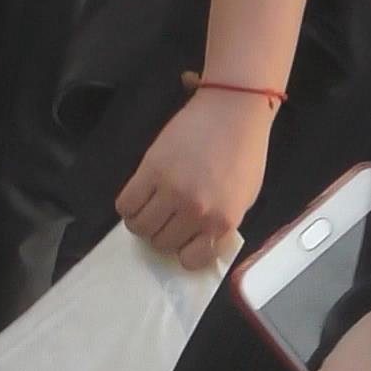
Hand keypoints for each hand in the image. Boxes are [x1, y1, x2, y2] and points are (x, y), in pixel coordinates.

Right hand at [116, 92, 272, 269]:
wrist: (233, 111)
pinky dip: (127, 207)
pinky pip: (126, 204)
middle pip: (161, 242)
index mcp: (222, 222)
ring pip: (140, 227)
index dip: (182, 250)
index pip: (190, 259)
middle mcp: (196, 211)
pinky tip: (137, 197)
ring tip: (148, 209)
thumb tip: (199, 242)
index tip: (180, 239)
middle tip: (163, 219)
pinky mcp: (151, 170)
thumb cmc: (244, 152)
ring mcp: (171, 191)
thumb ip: (221, 224)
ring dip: (141, 223)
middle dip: (160, 234)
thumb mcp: (244, 198)